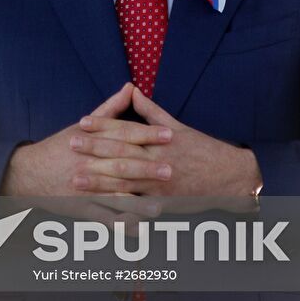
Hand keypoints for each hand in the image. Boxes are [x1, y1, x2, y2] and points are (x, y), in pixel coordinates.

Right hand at [0, 83, 169, 228]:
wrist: (30, 172)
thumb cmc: (62, 146)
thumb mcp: (84, 125)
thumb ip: (111, 108)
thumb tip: (130, 87)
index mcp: (93, 140)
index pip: (124, 135)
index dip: (147, 134)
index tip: (169, 134)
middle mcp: (89, 163)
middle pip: (121, 164)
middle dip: (147, 167)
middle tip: (171, 169)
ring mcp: (85, 187)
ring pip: (114, 194)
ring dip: (138, 201)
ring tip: (160, 205)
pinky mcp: (80, 207)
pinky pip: (102, 217)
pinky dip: (120, 223)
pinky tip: (137, 228)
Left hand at [77, 86, 262, 211]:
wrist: (229, 176)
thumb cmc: (201, 149)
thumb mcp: (177, 125)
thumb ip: (151, 110)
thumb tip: (133, 89)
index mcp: (159, 139)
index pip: (126, 129)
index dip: (103, 125)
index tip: (82, 122)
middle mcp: (158, 160)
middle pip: (121, 153)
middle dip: (95, 150)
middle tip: (70, 145)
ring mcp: (160, 184)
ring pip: (125, 182)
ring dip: (99, 181)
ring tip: (76, 179)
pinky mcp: (164, 204)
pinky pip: (138, 208)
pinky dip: (120, 210)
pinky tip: (100, 211)